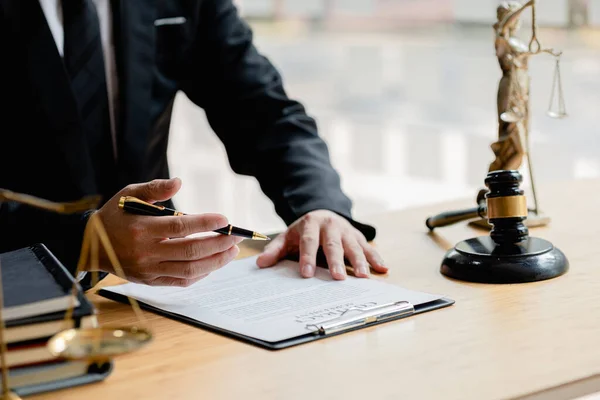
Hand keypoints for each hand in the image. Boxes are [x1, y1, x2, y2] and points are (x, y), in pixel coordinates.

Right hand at [92, 178, 241, 286]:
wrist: (91, 244)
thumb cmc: (115, 215)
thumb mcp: (130, 193)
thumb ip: (155, 188)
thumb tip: (179, 182)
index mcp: (141, 229)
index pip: (180, 227)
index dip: (205, 224)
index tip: (224, 219)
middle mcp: (146, 252)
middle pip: (190, 251)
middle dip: (218, 244)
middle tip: (236, 237)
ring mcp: (148, 270)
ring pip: (190, 270)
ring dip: (216, 262)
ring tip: (231, 251)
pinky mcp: (150, 281)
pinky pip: (181, 281)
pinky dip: (201, 274)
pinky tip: (214, 263)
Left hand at [256, 210, 386, 279]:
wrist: (322, 213)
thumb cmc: (304, 232)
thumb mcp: (287, 237)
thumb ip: (275, 250)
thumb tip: (260, 264)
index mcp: (311, 224)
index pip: (309, 242)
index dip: (308, 257)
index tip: (306, 274)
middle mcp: (331, 225)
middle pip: (334, 245)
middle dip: (336, 262)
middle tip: (338, 278)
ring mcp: (347, 231)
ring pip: (354, 246)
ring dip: (360, 262)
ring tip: (362, 277)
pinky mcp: (359, 237)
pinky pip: (369, 248)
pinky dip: (376, 258)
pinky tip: (383, 269)